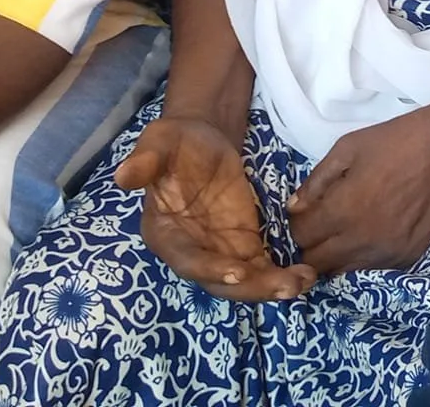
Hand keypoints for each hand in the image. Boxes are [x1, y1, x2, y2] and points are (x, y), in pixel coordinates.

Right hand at [118, 117, 312, 301]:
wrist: (200, 139)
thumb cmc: (174, 141)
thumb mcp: (158, 143)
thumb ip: (146, 162)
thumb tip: (122, 176)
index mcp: (165, 234)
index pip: (187, 260)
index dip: (210, 269)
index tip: (237, 272)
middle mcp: (191, 253)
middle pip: (219, 281)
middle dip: (251, 288)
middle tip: (284, 286)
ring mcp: (219, 253)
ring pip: (244, 282)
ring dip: (271, 287)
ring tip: (301, 283)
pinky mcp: (242, 246)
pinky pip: (262, 269)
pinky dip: (282, 276)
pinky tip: (306, 276)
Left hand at [287, 108, 429, 276]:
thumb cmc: (394, 142)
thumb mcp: (346, 149)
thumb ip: (316, 182)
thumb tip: (294, 208)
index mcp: (343, 211)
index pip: (300, 236)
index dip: (297, 224)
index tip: (306, 214)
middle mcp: (362, 241)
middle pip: (317, 262)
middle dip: (312, 244)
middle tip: (323, 224)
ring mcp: (387, 254)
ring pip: (344, 270)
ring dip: (338, 254)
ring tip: (348, 229)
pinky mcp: (407, 258)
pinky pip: (374, 267)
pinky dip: (367, 254)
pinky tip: (375, 231)